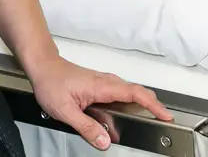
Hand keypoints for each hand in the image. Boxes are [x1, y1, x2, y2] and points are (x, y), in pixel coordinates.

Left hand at [26, 55, 170, 150]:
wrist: (42, 66)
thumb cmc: (50, 82)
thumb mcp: (65, 110)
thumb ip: (86, 127)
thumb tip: (104, 141)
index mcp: (101, 87)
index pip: (135, 93)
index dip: (153, 104)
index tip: (165, 114)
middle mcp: (106, 81)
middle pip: (137, 92)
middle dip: (153, 105)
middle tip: (163, 119)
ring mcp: (104, 82)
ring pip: (129, 92)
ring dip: (142, 103)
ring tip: (151, 117)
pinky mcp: (100, 85)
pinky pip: (121, 93)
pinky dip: (130, 102)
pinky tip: (126, 113)